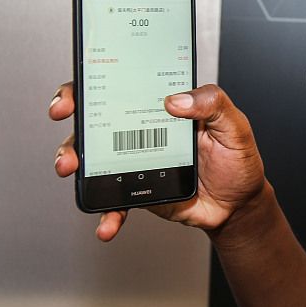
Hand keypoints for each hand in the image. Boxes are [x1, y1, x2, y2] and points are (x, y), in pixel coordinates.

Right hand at [51, 83, 266, 240]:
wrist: (238, 204)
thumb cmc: (237, 160)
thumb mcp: (236, 126)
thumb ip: (213, 103)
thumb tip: (176, 99)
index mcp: (166, 106)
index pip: (125, 85)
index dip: (94, 82)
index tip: (77, 92)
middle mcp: (144, 129)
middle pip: (97, 118)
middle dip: (73, 121)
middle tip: (67, 122)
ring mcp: (135, 159)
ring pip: (93, 156)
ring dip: (75, 161)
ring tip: (72, 168)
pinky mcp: (137, 189)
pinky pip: (112, 200)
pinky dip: (105, 213)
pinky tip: (107, 224)